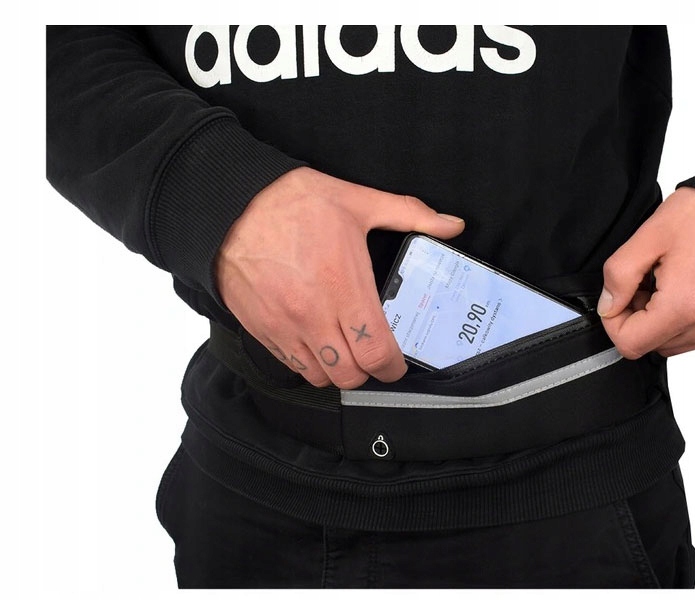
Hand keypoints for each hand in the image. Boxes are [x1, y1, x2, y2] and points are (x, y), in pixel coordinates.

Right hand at [215, 167, 464, 388]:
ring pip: (320, 377)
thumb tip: (452, 225)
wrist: (230, 206)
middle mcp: (312, 314)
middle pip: (350, 375)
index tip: (397, 363)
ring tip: (345, 350)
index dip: (393, 368)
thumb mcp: (357, 200)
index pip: (375, 352)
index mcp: (342, 286)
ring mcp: (284, 326)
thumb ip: (409, 214)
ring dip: (339, 370)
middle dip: (368, 372)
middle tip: (373, 355)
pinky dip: (310, 364)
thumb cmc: (292, 202)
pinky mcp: (261, 329)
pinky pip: (291, 366)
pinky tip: (316, 342)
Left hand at [598, 187, 694, 358]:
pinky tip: (687, 289)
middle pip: (651, 346)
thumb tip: (608, 306)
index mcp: (685, 304)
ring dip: (661, 319)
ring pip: (673, 344)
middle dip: (638, 317)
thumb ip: (619, 275)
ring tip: (668, 283)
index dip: (613, 322)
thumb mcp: (648, 236)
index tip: (619, 297)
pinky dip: (684, 318)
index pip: (630, 344)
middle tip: (646, 282)